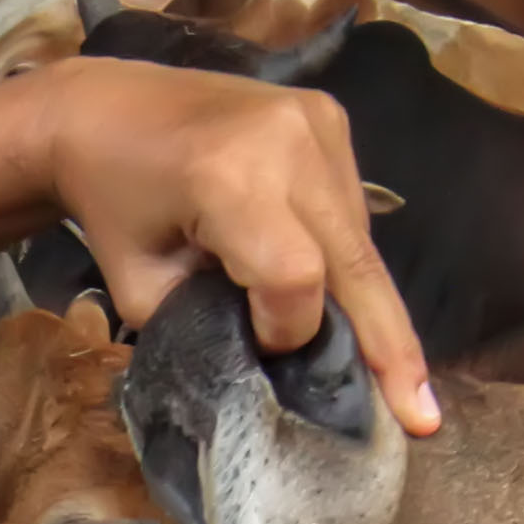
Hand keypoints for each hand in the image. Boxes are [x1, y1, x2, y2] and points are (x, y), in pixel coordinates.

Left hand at [22, 57, 440, 434]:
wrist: (100, 108)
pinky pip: (352, 208)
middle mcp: (287, 141)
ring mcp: (315, 122)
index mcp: (229, 179)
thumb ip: (206, 326)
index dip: (288, 329)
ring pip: (361, 240)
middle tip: (422, 416)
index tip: (261, 347)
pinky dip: (346, 254)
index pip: (295, 278)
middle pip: (355, 263)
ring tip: (377, 357)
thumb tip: (274, 363)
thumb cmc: (110, 205)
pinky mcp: (328, 117)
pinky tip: (334, 283)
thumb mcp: (141, 288)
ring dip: (364, 299)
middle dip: (390, 346)